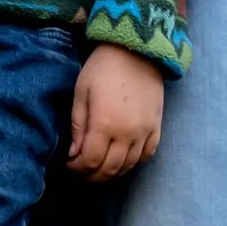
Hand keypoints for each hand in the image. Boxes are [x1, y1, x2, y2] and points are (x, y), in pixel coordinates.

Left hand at [67, 43, 163, 178]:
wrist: (136, 50)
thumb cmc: (102, 68)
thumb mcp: (81, 92)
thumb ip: (78, 126)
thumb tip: (74, 154)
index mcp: (104, 124)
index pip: (90, 161)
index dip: (77, 168)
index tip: (69, 164)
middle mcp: (127, 134)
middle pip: (110, 169)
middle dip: (92, 175)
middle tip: (82, 171)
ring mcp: (144, 132)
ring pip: (128, 166)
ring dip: (112, 172)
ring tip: (100, 167)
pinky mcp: (156, 127)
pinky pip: (147, 155)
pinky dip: (134, 163)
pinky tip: (123, 159)